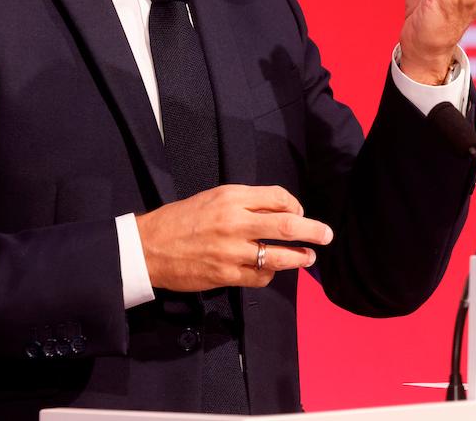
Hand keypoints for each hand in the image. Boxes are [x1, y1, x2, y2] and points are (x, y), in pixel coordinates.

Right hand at [134, 185, 332, 291]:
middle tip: (327, 235)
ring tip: (309, 257)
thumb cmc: (182, 219)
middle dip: (312, 231)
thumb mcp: (214, 198)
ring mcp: (230, 251)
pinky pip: (259, 277)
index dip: (295, 206)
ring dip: (299, 258)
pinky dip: (270, 274)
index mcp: (232, 197)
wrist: (148, 247)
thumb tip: (281, 211)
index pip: (278, 197)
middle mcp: (234, 222)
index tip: (299, 214)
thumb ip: (246, 202)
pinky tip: (271, 271)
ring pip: (277, 256)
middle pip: (286, 226)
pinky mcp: (225, 275)